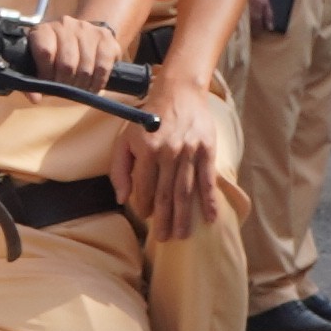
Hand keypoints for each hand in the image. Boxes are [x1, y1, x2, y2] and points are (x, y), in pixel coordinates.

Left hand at [28, 9, 134, 90]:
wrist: (82, 34)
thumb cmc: (56, 55)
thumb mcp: (39, 64)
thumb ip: (32, 83)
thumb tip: (35, 98)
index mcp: (44, 30)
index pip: (45, 53)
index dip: (47, 75)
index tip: (48, 84)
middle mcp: (65, 25)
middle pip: (67, 64)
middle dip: (65, 84)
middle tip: (65, 90)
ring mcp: (87, 29)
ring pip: (85, 68)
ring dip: (81, 86)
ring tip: (78, 89)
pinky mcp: (105, 37)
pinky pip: (103, 67)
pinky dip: (98, 83)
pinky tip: (93, 86)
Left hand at [122, 73, 234, 235]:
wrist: (179, 91)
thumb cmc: (149, 117)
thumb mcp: (125, 137)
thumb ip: (120, 168)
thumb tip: (121, 198)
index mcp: (146, 150)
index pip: (144, 188)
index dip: (143, 206)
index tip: (146, 217)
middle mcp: (168, 153)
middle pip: (165, 195)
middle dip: (164, 220)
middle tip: (164, 239)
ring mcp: (189, 152)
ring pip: (185, 192)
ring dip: (184, 217)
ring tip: (182, 236)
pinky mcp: (206, 150)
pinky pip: (207, 180)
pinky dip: (209, 201)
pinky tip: (210, 218)